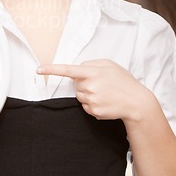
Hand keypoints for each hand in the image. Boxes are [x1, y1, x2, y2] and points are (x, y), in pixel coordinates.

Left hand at [37, 59, 152, 121]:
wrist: (137, 102)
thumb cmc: (123, 81)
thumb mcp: (109, 65)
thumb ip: (91, 63)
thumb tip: (78, 69)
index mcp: (92, 73)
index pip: (68, 70)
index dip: (52, 69)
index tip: (38, 69)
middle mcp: (89, 87)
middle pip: (75, 84)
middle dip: (84, 83)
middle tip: (101, 84)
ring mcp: (91, 101)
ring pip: (79, 96)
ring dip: (88, 93)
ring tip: (105, 93)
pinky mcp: (93, 112)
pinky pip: (85, 106)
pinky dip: (93, 104)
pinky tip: (105, 102)